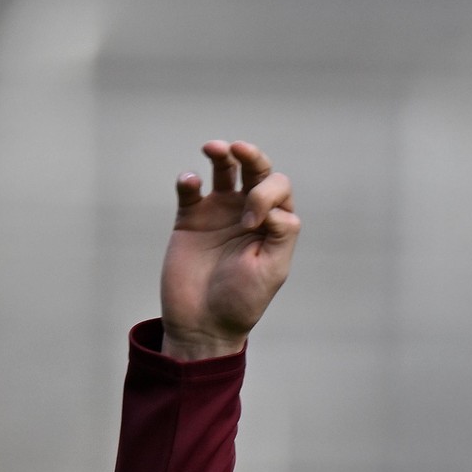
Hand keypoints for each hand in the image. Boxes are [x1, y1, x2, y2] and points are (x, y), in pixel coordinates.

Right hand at [160, 141, 300, 359]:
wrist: (203, 322)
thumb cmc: (243, 300)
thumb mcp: (272, 270)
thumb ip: (282, 234)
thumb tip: (279, 208)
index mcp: (274, 223)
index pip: (278, 188)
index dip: (266, 195)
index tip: (251, 223)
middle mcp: (249, 212)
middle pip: (255, 171)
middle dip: (251, 156)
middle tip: (239, 149)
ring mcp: (219, 213)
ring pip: (224, 172)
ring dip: (222, 155)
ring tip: (214, 148)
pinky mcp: (190, 219)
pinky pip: (190, 190)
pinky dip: (189, 180)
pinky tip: (190, 181)